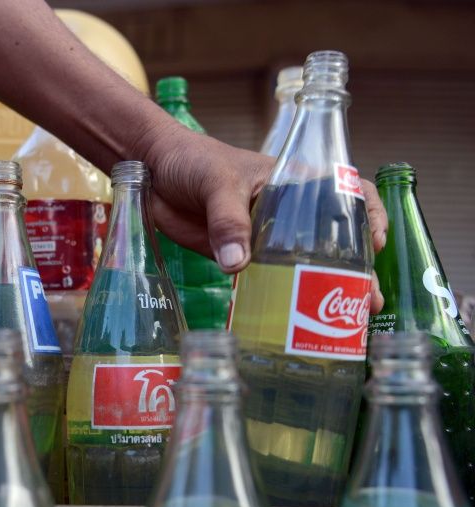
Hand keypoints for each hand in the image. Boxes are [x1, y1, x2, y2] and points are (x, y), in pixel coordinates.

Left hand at [142, 122, 386, 311]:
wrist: (151, 170)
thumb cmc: (191, 160)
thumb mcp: (216, 182)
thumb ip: (228, 220)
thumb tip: (238, 264)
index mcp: (293, 184)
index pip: (347, 194)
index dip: (370, 217)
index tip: (377, 244)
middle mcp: (285, 213)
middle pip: (331, 241)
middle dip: (355, 270)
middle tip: (368, 301)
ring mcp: (262, 238)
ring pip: (299, 266)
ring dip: (319, 292)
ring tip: (343, 324)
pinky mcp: (236, 257)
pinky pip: (262, 280)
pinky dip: (276, 299)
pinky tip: (289, 322)